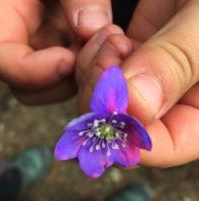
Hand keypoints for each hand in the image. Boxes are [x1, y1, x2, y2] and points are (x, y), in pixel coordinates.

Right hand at [0, 0, 111, 103]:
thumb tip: (90, 29)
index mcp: (9, 17)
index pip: (0, 60)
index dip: (31, 72)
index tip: (69, 60)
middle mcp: (26, 41)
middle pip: (26, 86)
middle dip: (59, 81)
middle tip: (90, 55)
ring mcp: (46, 52)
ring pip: (52, 88)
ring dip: (77, 79)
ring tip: (99, 50)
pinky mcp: (66, 56)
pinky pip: (72, 79)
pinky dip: (87, 73)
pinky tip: (102, 53)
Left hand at [76, 0, 198, 167]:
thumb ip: (175, 66)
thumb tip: (135, 107)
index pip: (162, 147)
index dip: (129, 135)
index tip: (107, 107)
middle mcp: (171, 102)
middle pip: (123, 124)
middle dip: (105, 97)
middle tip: (109, 61)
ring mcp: (146, 81)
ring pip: (105, 99)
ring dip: (98, 73)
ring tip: (114, 39)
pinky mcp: (131, 59)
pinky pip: (99, 73)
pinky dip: (93, 58)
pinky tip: (108, 36)